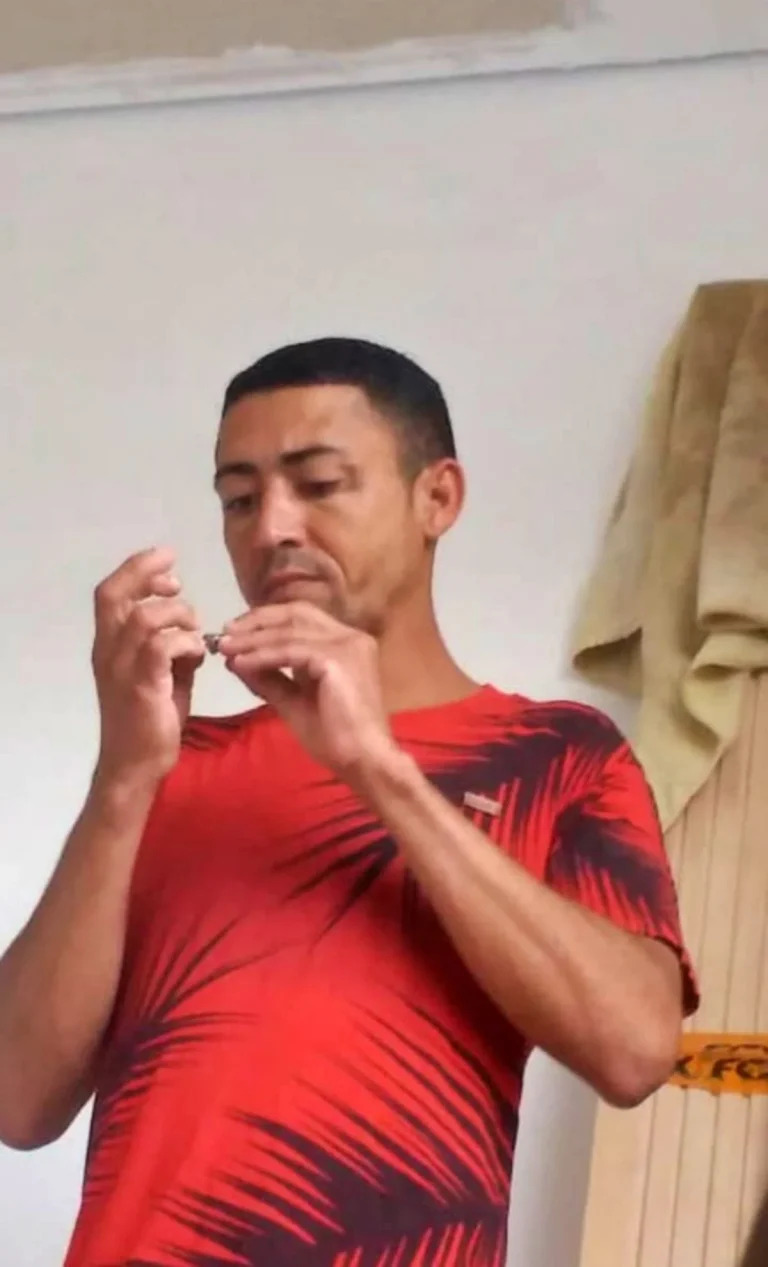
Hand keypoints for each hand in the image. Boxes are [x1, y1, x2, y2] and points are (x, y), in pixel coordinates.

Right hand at [91, 548, 204, 786]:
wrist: (137, 765)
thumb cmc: (150, 721)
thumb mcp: (161, 676)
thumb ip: (170, 650)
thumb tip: (193, 632)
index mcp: (109, 646)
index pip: (109, 592)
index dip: (136, 569)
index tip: (167, 564)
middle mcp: (108, 651)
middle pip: (115, 595)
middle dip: (147, 575)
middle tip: (178, 582)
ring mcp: (122, 669)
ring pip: (146, 617)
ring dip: (178, 615)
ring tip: (194, 631)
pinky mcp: (143, 686)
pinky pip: (163, 647)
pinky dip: (186, 643)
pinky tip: (198, 655)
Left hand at [219, 602, 396, 782]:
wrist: (363, 761)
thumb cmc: (335, 737)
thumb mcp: (294, 701)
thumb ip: (269, 678)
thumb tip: (235, 660)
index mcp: (345, 644)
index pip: (301, 617)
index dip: (266, 620)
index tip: (234, 632)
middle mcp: (350, 637)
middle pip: (295, 613)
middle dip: (256, 621)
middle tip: (223, 633)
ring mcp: (347, 645)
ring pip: (289, 631)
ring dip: (252, 638)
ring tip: (224, 648)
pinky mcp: (337, 659)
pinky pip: (290, 651)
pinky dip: (262, 655)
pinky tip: (241, 663)